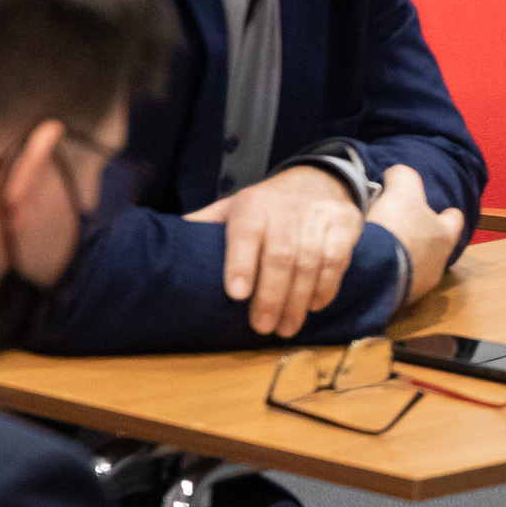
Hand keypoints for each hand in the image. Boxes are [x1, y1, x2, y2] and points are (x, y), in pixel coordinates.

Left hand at [186, 165, 365, 337]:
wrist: (319, 178)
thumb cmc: (268, 204)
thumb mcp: (234, 207)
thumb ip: (206, 225)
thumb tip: (161, 244)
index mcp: (252, 206)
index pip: (244, 232)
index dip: (241, 263)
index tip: (237, 294)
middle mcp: (286, 209)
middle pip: (280, 255)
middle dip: (272, 295)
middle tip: (262, 328)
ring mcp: (318, 217)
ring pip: (310, 262)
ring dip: (298, 300)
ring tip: (286, 327)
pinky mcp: (345, 225)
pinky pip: (337, 260)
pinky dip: (327, 287)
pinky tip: (315, 306)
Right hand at [365, 165, 464, 309]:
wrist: (372, 275)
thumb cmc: (396, 228)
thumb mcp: (401, 190)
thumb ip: (404, 176)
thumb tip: (397, 175)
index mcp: (445, 235)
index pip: (454, 219)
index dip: (445, 213)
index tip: (435, 209)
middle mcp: (438, 263)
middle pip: (434, 246)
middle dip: (420, 237)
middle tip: (400, 228)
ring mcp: (418, 286)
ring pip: (414, 267)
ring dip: (401, 258)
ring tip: (381, 248)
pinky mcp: (396, 301)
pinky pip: (394, 283)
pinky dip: (385, 273)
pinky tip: (370, 266)